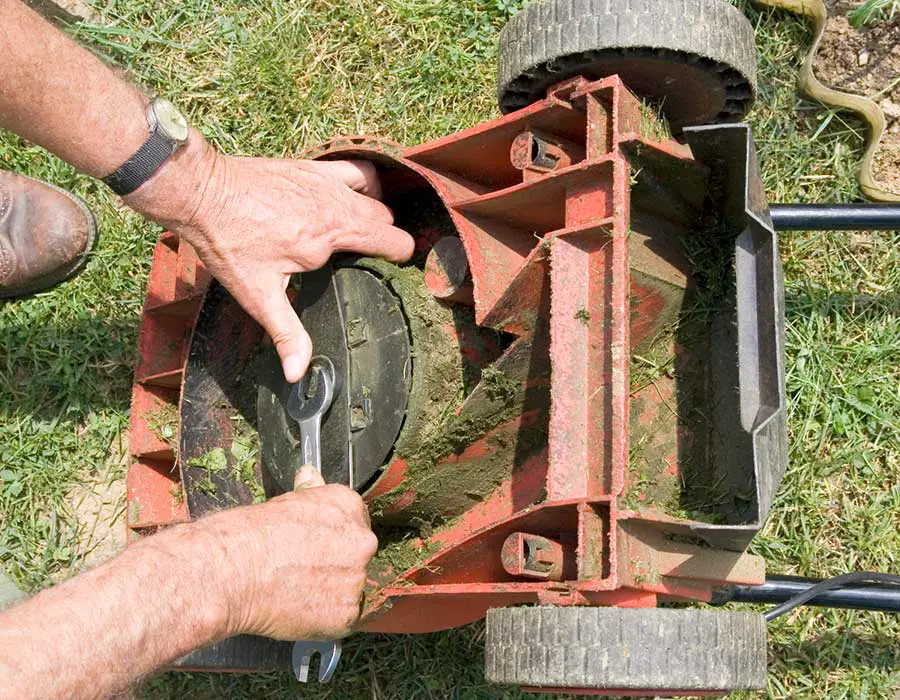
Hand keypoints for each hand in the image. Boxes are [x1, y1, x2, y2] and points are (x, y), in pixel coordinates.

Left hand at [124, 131, 413, 381]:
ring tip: (362, 234)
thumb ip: (286, 332)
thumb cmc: (228, 242)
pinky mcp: (313, 167)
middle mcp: (336, 206)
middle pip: (387, 222)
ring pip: (376, 196)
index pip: (393, 243)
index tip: (389, 272)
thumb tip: (298, 373)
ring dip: (377, 214)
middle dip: (386, 240)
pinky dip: (365, 184)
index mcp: (330, 239)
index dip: (399, 260)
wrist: (201, 192)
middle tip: (370, 260)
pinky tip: (353, 198)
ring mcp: (326, 182)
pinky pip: (357, 170)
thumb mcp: (257, 294)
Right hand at [197, 466, 376, 640]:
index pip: (354, 523)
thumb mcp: (286, 500)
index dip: (333, 539)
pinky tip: (300, 609)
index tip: (317, 548)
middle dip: (336, 565)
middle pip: (358, 555)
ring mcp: (356, 578)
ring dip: (331, 593)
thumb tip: (311, 475)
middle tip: (304, 572)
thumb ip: (310, 492)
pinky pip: (342, 618)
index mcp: (349, 507)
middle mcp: (362, 540)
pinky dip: (324, 618)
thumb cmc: (251, 535)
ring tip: (297, 592)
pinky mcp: (346, 613)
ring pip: (351, 589)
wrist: (232, 571)